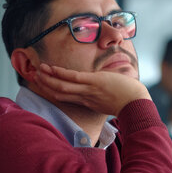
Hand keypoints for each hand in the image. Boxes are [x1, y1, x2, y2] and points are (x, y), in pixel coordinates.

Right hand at [35, 64, 150, 116]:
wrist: (137, 104)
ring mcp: (89, 90)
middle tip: (34, 77)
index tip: (45, 86)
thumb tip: (105, 90)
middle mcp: (85, 98)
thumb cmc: (129, 101)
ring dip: (48, 78)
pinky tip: (51, 68)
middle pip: (60, 93)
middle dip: (46, 85)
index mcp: (88, 102)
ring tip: (37, 71)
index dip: (53, 92)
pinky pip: (73, 78)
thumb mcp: (111, 100)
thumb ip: (103, 96)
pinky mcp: (94, 83)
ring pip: (62, 86)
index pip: (67, 98)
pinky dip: (60, 73)